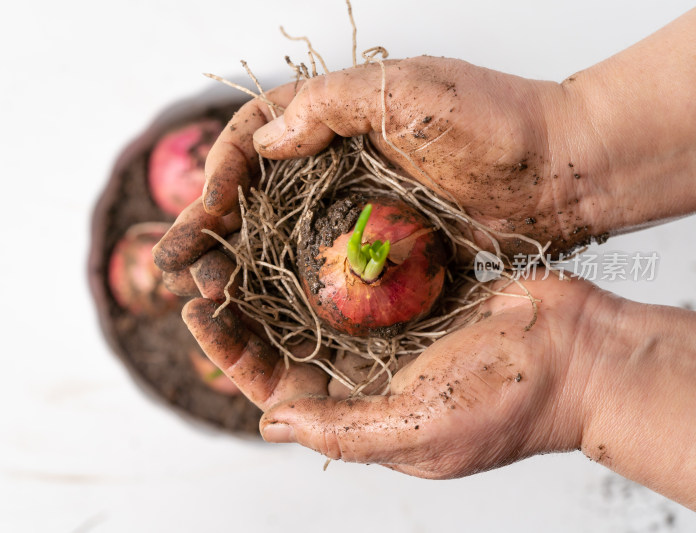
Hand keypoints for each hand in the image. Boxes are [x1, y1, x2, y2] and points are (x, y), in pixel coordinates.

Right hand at [155, 55, 599, 273]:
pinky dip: (290, 289)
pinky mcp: (382, 247)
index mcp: (333, 118)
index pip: (253, 140)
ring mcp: (357, 207)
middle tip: (174, 266)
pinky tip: (263, 314)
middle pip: (255, 197)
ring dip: (240, 267)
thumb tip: (261, 143)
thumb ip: (329, 107)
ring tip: (205, 296)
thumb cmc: (494, 120)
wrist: (563, 171)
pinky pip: (323, 267)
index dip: (218, 173)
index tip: (200, 212)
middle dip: (210, 230)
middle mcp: (336, 163)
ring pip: (282, 238)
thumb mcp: (409, 93)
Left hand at [183, 272, 611, 477]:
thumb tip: (267, 424)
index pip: (274, 388)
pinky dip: (324, 254)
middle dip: (241, 308)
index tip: (199, 311)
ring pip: (312, 303)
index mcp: (357, 414)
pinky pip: (354, 274)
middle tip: (204, 267)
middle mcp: (363, 375)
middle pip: (284, 342)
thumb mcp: (416, 432)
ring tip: (235, 242)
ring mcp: (386, 333)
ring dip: (273, 276)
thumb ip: (340, 432)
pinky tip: (294, 226)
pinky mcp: (410, 295)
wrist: (579, 352)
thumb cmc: (507, 402)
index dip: (231, 353)